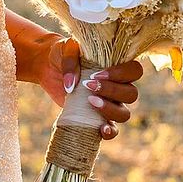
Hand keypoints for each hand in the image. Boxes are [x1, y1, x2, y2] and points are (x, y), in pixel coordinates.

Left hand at [27, 36, 143, 139]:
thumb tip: (72, 85)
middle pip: (132, 94)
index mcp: (117, 66)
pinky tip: (100, 129)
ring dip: (110, 110)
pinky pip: (113, 130)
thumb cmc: (62, 54)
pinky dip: (110, 132)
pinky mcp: (98, 118)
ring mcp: (110, 104)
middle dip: (112, 91)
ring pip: (124, 114)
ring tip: (89, 102)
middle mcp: (118, 86)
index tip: (96, 75)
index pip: (134, 70)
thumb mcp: (65, 49)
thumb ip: (70, 61)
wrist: (48, 68)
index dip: (121, 74)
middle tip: (89, 86)